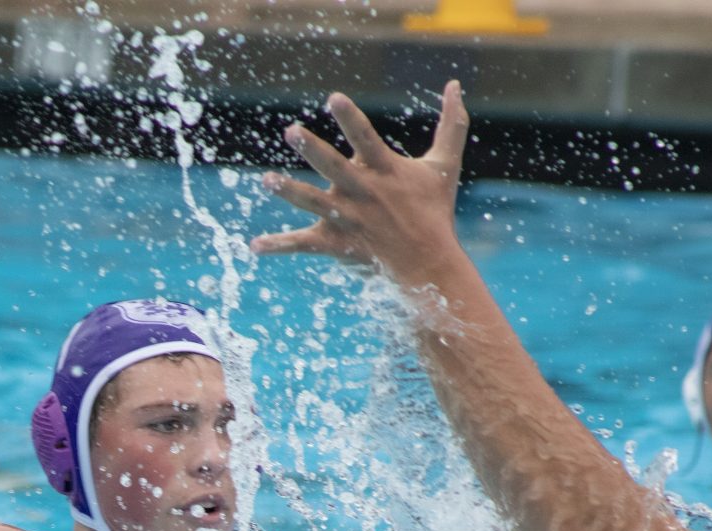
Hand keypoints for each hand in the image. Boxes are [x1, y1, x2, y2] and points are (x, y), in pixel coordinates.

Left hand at [252, 82, 469, 284]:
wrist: (429, 265)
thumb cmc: (435, 211)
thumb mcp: (445, 165)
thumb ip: (451, 123)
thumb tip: (456, 84)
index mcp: (385, 170)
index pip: (366, 138)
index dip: (351, 118)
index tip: (334, 98)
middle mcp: (364, 193)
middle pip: (334, 168)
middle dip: (313, 150)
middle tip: (291, 131)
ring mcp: (349, 219)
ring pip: (313, 204)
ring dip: (289, 192)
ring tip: (266, 180)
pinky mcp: (338, 244)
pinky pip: (304, 244)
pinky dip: (280, 245)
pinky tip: (255, 246)